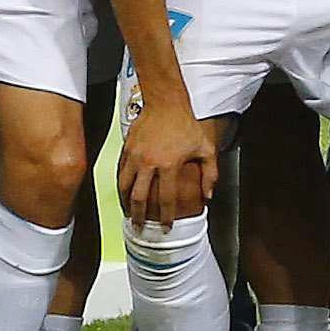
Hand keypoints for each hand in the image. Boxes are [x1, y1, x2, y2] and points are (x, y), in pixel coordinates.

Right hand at [117, 97, 221, 223]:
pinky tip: (123, 192)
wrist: (165, 103)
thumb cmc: (186, 124)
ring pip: (125, 186)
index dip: (166, 217)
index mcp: (169, 165)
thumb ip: (210, 173)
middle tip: (139, 227)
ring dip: (126, 203)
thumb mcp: (205, 148)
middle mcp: (149, 163)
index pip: (166, 199)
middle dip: (139, 216)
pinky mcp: (127, 149)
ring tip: (128, 213)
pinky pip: (120, 172)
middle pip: (139, 198)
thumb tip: (208, 195)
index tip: (166, 227)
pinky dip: (120, 185)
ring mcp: (135, 156)